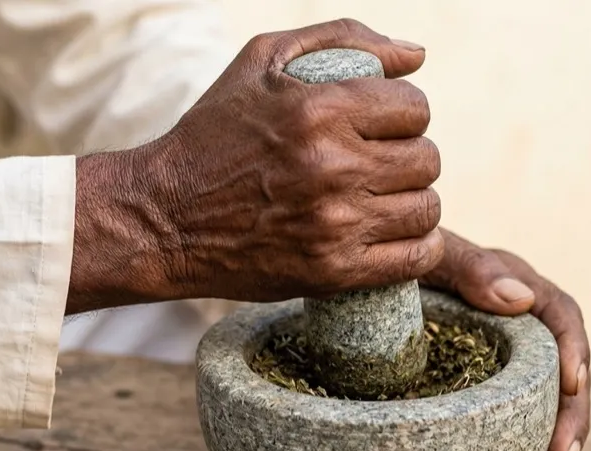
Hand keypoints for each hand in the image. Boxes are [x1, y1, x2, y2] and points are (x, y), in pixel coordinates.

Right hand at [67, 19, 442, 313]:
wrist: (164, 218)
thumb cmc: (214, 134)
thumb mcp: (262, 60)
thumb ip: (343, 39)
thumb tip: (418, 55)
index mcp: (318, 109)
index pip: (414, 108)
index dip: (402, 114)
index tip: (379, 126)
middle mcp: (331, 166)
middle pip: (426, 159)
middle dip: (407, 157)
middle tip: (377, 164)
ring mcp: (334, 224)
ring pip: (425, 208)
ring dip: (411, 201)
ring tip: (381, 199)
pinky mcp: (332, 271)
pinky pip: (415, 258)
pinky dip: (417, 246)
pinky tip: (393, 234)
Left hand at [421, 231, 590, 450]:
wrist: (370, 285)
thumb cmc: (403, 264)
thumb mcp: (433, 260)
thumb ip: (471, 269)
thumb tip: (521, 298)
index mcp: (518, 293)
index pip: (562, 318)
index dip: (574, 352)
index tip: (571, 386)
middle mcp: (524, 335)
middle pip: (564, 378)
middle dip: (570, 423)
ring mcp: (510, 372)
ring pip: (546, 415)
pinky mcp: (492, 401)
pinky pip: (516, 433)